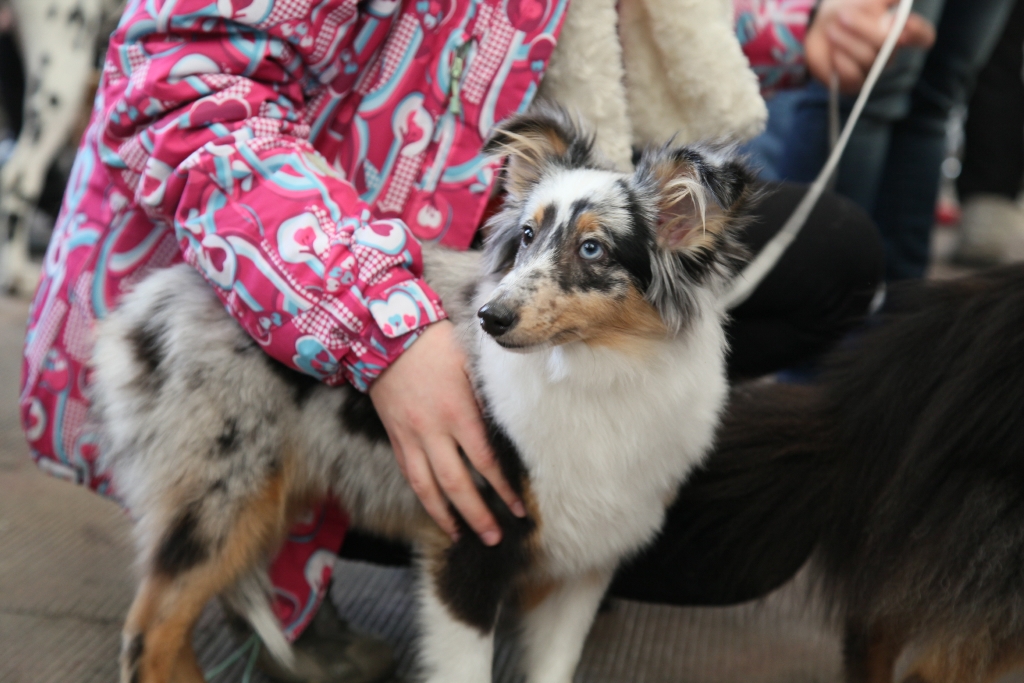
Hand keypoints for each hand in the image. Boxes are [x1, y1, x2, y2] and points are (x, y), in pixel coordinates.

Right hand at [369, 320, 525, 544]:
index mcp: (457, 411)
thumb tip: (509, 425)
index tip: (520, 508)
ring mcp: (410, 437)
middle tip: (496, 538)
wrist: (385, 335)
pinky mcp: (396, 437)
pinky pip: (410, 475)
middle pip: (457, 484)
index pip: (485, 461)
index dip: (503, 488)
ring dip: (447, 516)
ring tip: (463, 537)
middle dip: (478, 514)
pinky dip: (424, 497)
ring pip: (428, 487)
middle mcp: (432, 430)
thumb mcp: (470, 362)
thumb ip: (488, 396)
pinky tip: (436, 511)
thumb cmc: (435, 344)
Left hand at [806, 0, 935, 94]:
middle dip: (864, 28)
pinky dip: (840, 60)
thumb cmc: (849, 10)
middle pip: (889, 44)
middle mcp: (891, 52)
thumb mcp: (867, 0)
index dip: (918, 31)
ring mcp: (873, 69)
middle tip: (843, 15)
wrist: (819, 27)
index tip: (905, 21)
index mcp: (901, 30)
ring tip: (832, 29)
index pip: (923, 35)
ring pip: (868, 58)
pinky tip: (834, 51)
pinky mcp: (854, 83)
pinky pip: (853, 75)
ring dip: (846, 41)